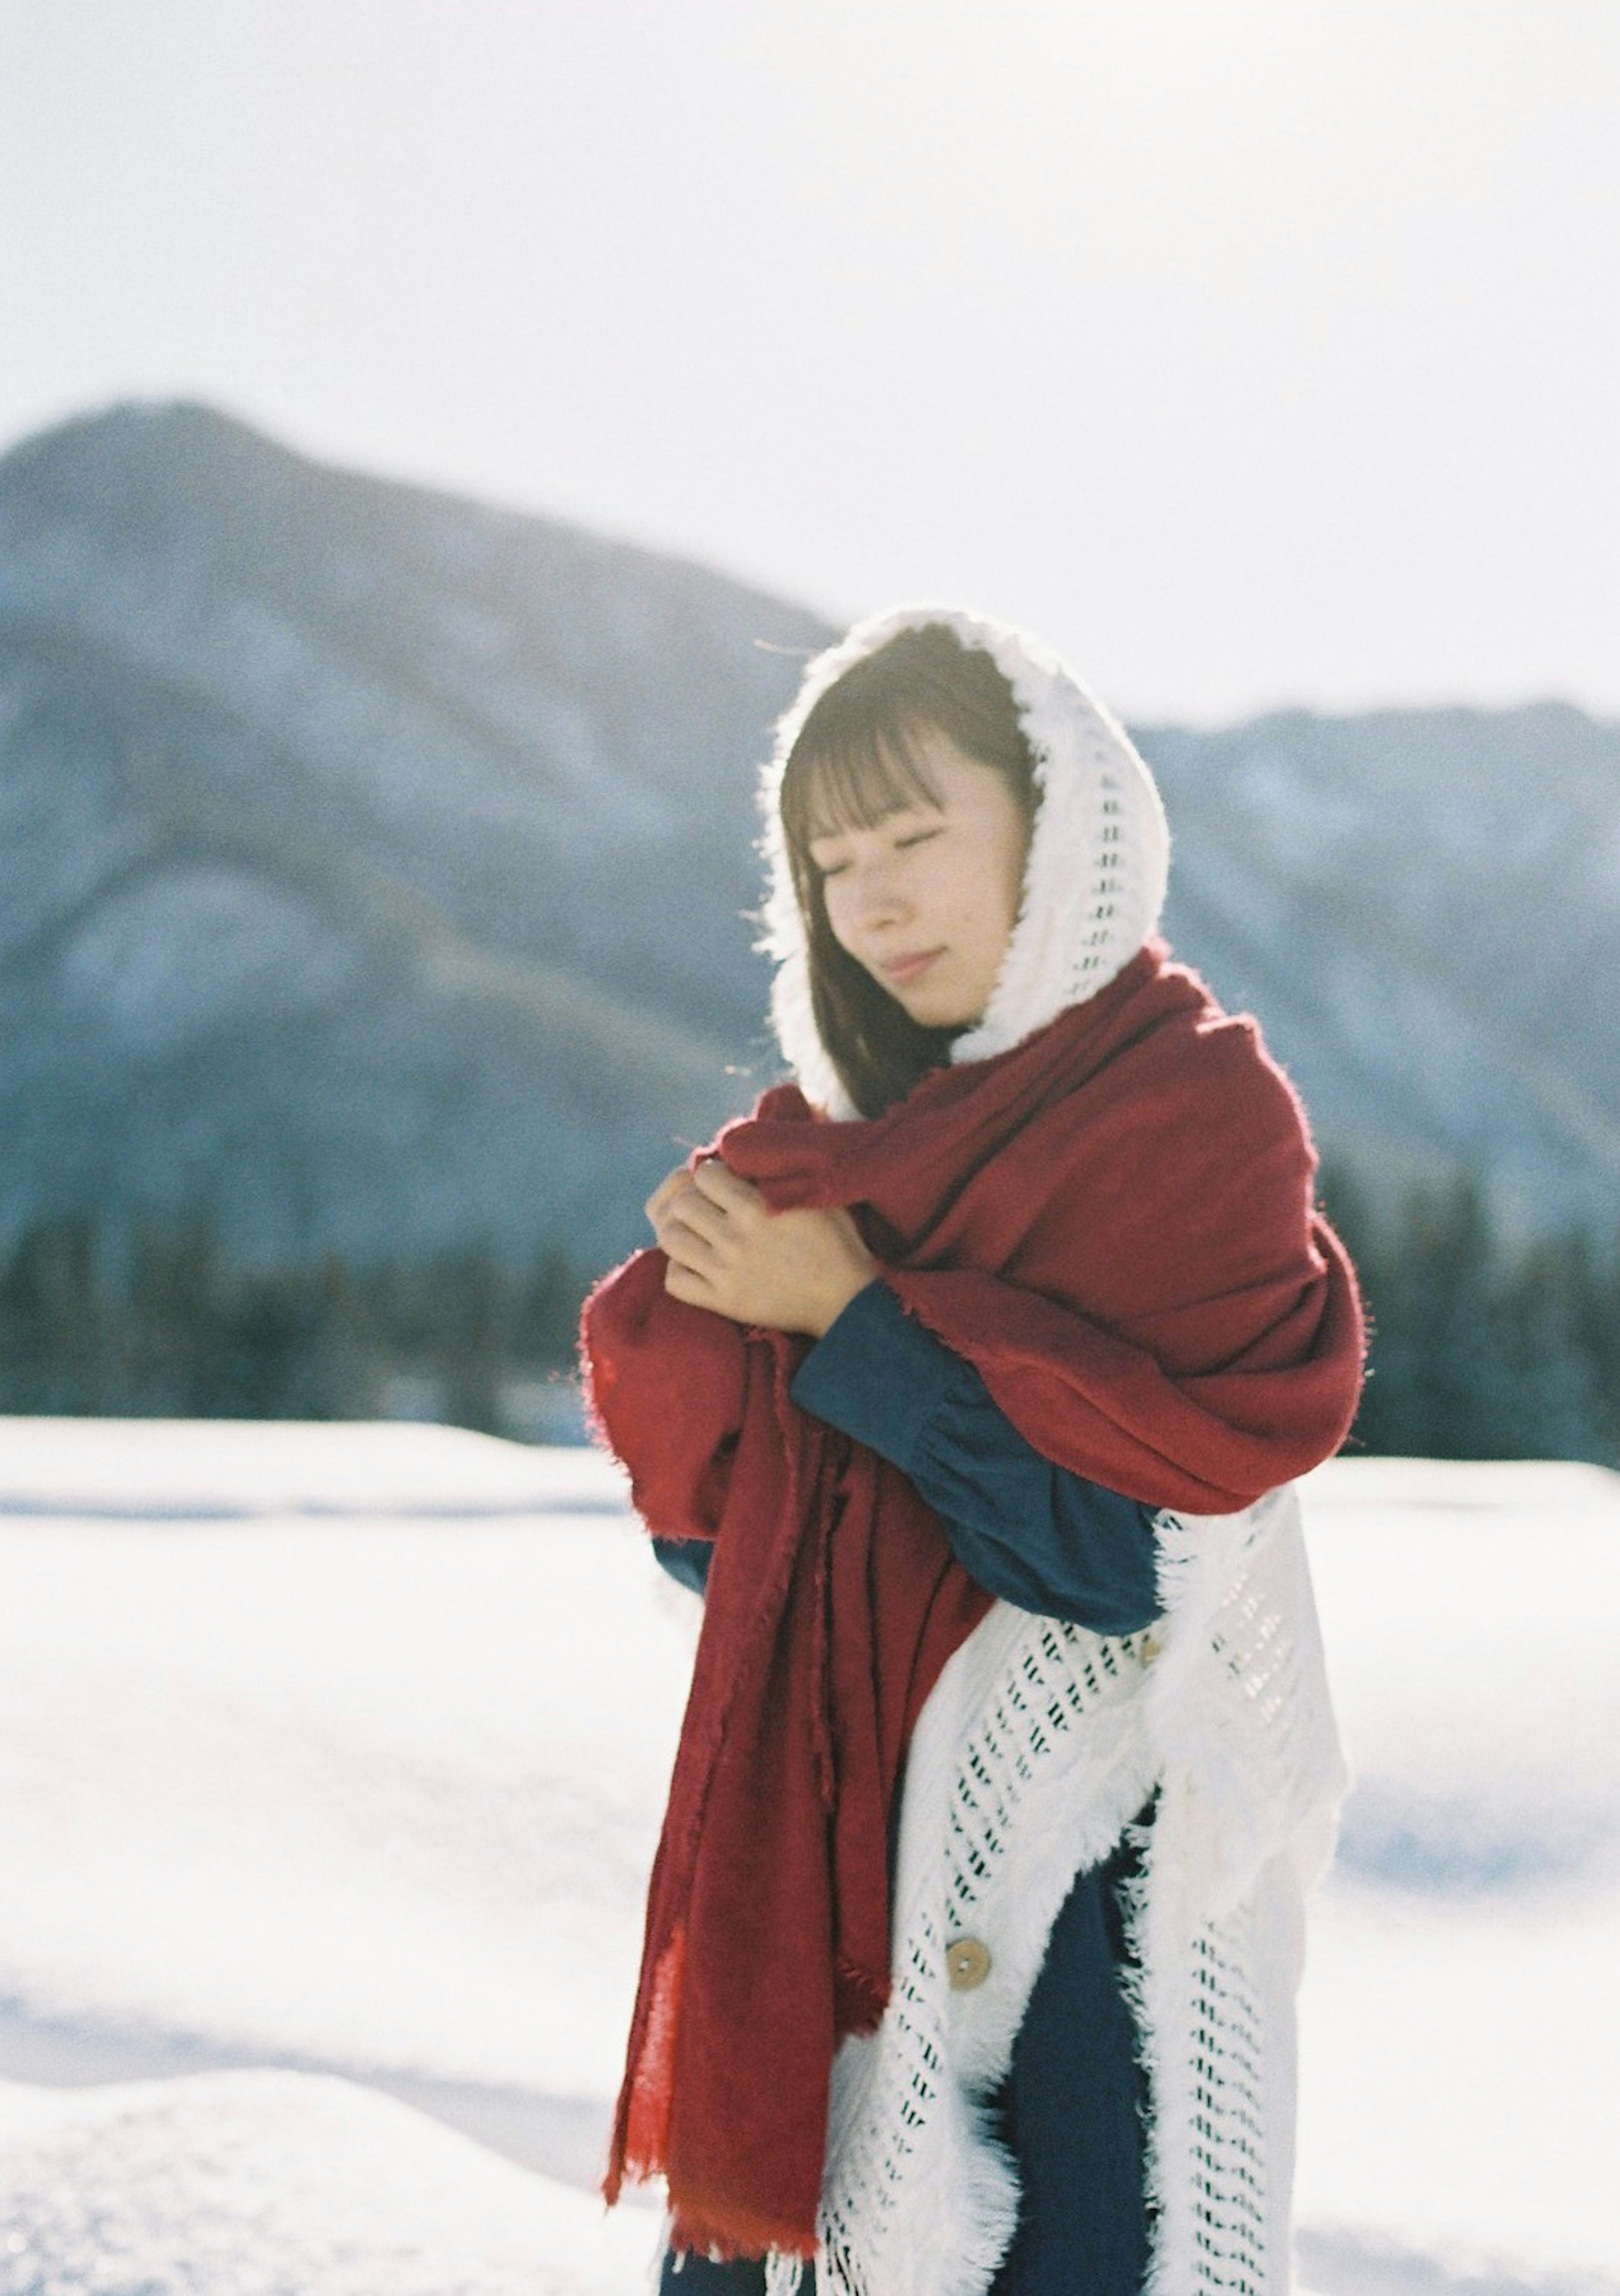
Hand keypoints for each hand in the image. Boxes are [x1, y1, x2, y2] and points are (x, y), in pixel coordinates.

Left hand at [645, 1159, 877, 1335]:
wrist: (847, 1300)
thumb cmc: (837, 1242)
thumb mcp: (815, 1195)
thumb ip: (779, 1173)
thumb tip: (748, 1152)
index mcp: (757, 1209)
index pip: (705, 1175)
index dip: (713, 1174)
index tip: (725, 1182)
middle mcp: (735, 1240)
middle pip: (682, 1204)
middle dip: (693, 1198)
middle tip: (709, 1206)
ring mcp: (725, 1273)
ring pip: (671, 1239)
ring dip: (681, 1229)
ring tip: (699, 1231)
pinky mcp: (723, 1302)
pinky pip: (674, 1281)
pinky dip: (679, 1268)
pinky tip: (698, 1262)